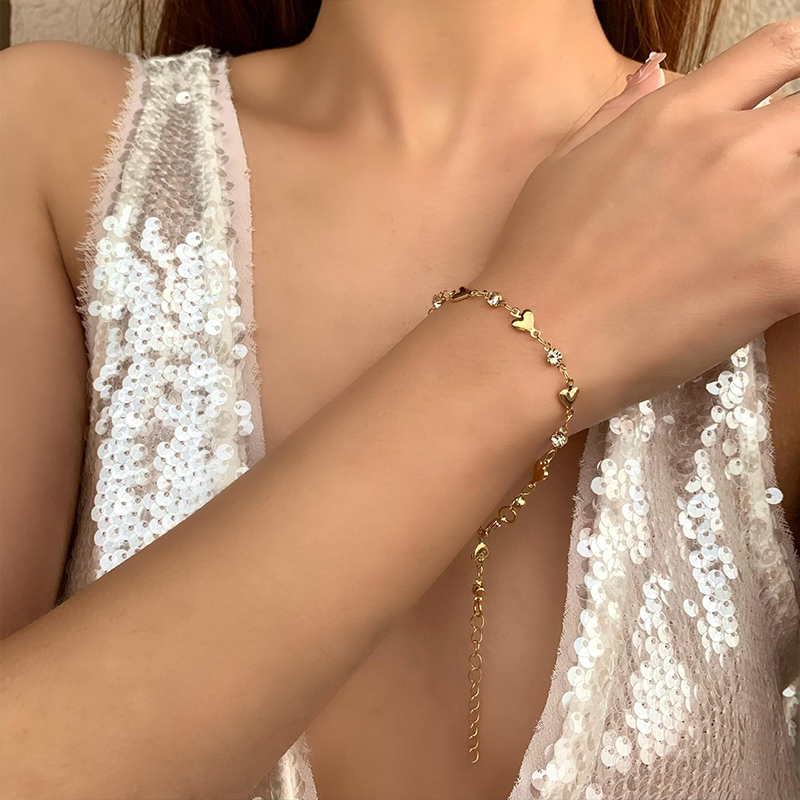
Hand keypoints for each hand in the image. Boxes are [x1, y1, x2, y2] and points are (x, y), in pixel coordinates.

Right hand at [481, 21, 799, 430]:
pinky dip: (791, 268)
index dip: (798, 62)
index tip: (793, 91)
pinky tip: (761, 283)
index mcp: (678, 115)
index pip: (778, 50)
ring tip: (748, 242)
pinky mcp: (783, 274)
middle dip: (791, 146)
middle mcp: (731, 148)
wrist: (536, 338)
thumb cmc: (537, 259)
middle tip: (757, 193)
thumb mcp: (563, 167)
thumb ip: (617, 114)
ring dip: (788, 211)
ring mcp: (765, 209)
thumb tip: (654, 75)